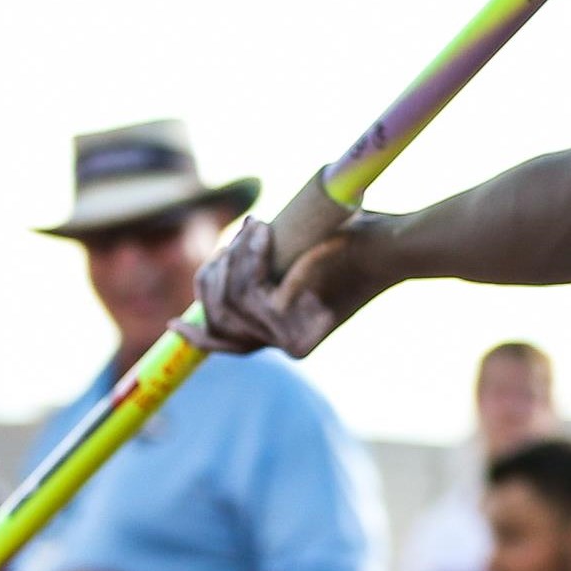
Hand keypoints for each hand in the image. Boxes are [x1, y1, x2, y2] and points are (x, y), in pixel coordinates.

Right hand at [187, 213, 394, 358]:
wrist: (396, 246)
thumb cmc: (355, 241)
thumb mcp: (300, 252)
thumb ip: (267, 265)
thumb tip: (225, 260)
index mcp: (281, 329)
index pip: (225, 342)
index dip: (196, 337)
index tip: (173, 324)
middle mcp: (284, 342)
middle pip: (218, 318)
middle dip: (216, 272)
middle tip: (245, 233)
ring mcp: (292, 342)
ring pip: (231, 304)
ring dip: (236, 260)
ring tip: (258, 227)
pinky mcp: (301, 336)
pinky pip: (253, 297)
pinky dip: (252, 259)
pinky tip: (264, 231)